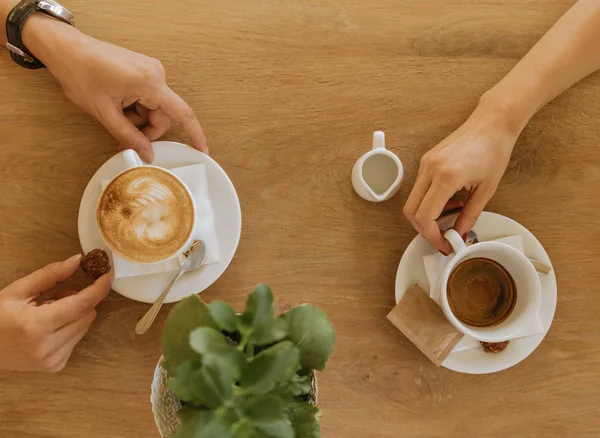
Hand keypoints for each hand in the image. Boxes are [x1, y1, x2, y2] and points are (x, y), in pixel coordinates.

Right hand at [0, 255, 112, 372]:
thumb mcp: (17, 291)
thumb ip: (50, 275)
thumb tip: (78, 260)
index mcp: (35, 325)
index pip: (81, 304)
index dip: (99, 288)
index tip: (109, 274)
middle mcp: (47, 347)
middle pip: (87, 314)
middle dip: (80, 299)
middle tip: (57, 295)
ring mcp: (52, 360)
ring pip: (85, 326)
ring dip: (75, 314)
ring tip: (48, 313)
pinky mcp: (56, 366)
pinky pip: (77, 339)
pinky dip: (69, 328)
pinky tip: (48, 329)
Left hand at [23, 15, 206, 161]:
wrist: (66, 49)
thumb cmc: (81, 74)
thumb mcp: (105, 113)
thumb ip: (129, 136)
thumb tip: (147, 154)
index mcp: (150, 83)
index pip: (182, 113)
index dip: (194, 134)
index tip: (202, 149)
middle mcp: (156, 74)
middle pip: (163, 115)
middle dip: (147, 130)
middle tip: (124, 139)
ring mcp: (151, 71)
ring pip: (153, 108)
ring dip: (138, 119)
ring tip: (114, 117)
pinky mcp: (143, 71)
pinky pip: (147, 98)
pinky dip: (135, 108)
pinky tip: (118, 107)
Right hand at [403, 103, 519, 253]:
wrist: (492, 123)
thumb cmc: (494, 150)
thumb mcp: (486, 190)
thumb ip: (469, 216)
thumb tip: (458, 235)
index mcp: (446, 177)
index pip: (424, 216)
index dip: (431, 236)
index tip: (444, 244)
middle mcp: (430, 169)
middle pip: (411, 211)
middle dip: (424, 229)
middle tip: (443, 237)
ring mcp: (425, 164)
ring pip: (413, 201)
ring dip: (427, 215)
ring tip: (452, 215)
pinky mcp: (426, 161)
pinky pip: (420, 188)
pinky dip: (430, 201)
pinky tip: (450, 200)